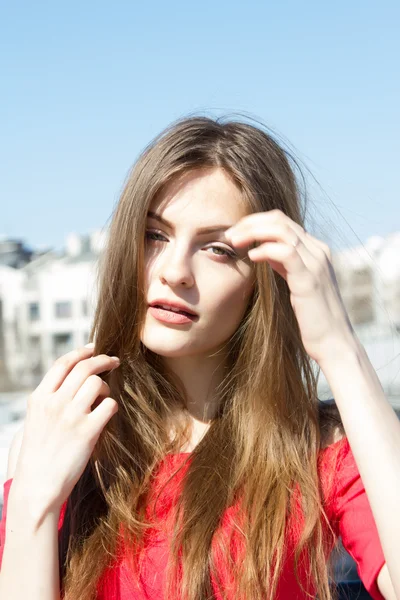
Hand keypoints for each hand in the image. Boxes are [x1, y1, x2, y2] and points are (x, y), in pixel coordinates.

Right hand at [11, 345, 119, 514]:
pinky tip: (107, 415)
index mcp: (39, 398)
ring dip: (106, 388)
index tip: (94, 348)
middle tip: (114, 361)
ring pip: (97, 384)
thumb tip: (74, 378)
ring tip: (103, 399)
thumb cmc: (38, 455)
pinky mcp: (87, 432)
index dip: (81, 352)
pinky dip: (111, 407)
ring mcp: (71, 416)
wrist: (37, 487)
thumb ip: (51, 398)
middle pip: (84, 368)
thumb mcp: (36, 420)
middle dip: (103, 360)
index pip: (62, 363)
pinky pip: (109, 406)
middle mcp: (54, 403)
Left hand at [225, 209, 356, 363]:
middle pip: (280, 220)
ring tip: (235, 242)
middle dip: (250, 223)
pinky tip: (252, 257)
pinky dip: (265, 250)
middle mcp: (318, 251)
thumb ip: (284, 265)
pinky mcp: (310, 279)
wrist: (333, 342)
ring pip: (282, 231)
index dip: (255, 222)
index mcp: (315, 250)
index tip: (236, 234)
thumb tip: (264, 251)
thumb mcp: (297, 283)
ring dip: (253, 232)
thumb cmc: (312, 317)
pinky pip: (286, 252)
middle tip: (229, 236)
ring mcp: (316, 263)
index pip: (282, 221)